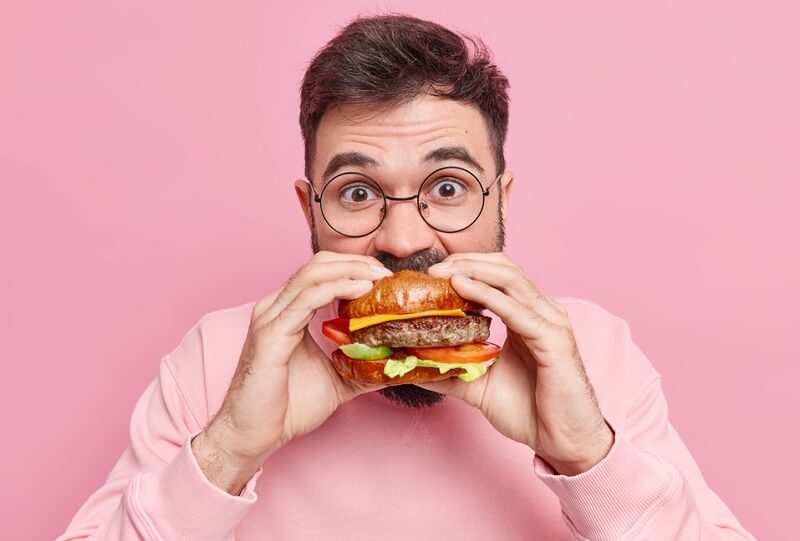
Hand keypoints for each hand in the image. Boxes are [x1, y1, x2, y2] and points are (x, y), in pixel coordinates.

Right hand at [192, 251, 390, 492]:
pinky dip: (336, 288)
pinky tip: (360, 290)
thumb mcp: (336, 380)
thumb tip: (397, 363)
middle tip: (387, 274)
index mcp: (287, 312)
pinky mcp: (271, 333)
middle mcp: (275, 307)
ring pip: (313, 274)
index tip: (385, 278)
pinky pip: (306, 298)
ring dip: (351, 270)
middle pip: (318, 265)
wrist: (253, 436)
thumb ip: (362, 366)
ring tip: (379, 278)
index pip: (321, 272)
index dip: (353, 267)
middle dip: (356, 263)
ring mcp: (271, 317)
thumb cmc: (287, 408)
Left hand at [425, 253, 613, 474]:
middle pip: (503, 268)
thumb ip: (452, 372)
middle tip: (433, 270)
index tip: (432, 275)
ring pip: (510, 280)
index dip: (466, 268)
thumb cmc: (531, 412)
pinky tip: (463, 289)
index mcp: (528, 316)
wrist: (564, 442)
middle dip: (466, 262)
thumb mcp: (481, 386)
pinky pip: (517, 309)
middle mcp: (542, 312)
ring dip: (473, 271)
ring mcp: (551, 322)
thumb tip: (413, 366)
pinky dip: (488, 295)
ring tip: (443, 273)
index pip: (497, 276)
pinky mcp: (554, 339)